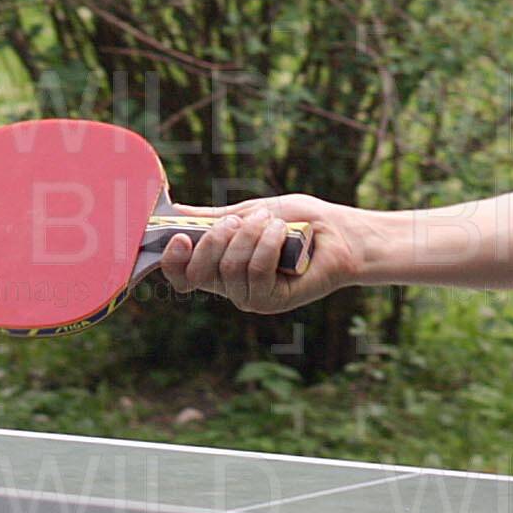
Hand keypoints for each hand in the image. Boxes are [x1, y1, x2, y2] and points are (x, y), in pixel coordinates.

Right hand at [160, 194, 368, 313]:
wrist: (340, 232)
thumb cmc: (299, 221)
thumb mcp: (250, 211)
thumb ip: (213, 218)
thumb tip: (174, 212)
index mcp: (219, 266)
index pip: (182, 274)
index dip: (172, 260)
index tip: (180, 236)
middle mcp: (231, 286)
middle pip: (199, 272)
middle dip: (216, 239)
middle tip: (243, 218)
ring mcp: (251, 297)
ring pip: (230, 269)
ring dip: (250, 236)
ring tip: (273, 222)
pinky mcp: (273, 302)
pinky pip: (256, 274)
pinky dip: (267, 246)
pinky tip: (281, 232)